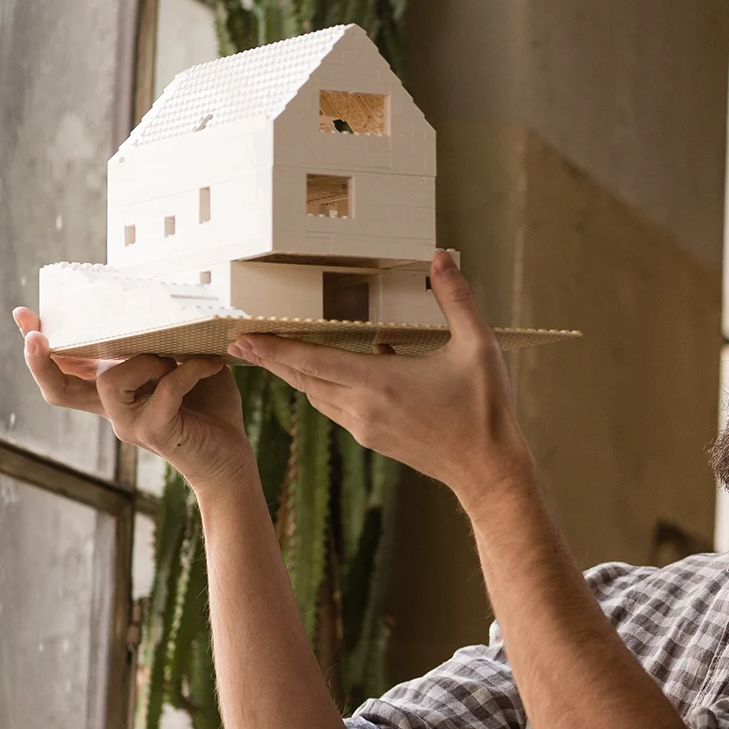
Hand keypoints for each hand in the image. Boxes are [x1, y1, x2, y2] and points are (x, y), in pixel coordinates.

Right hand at [13, 306, 252, 493]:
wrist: (231, 459)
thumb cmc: (210, 411)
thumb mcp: (183, 368)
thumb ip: (162, 345)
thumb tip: (157, 306)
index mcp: (115, 394)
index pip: (66, 374)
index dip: (41, 349)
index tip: (24, 317)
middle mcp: (114, 411)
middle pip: (59, 390)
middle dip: (44, 359)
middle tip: (38, 334)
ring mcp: (130, 424)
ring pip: (110, 382)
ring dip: (146, 361)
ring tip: (176, 360)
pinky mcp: (155, 432)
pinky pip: (164, 390)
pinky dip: (188, 372)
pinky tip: (209, 366)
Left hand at [226, 252, 534, 507]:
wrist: (488, 471)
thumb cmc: (484, 410)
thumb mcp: (477, 347)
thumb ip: (456, 299)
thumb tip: (439, 257)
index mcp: (379, 383)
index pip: (311, 361)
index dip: (272, 348)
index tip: (241, 337)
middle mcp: (362, 408)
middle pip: (301, 379)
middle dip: (270, 359)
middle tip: (241, 340)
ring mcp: (364, 428)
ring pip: (315, 395)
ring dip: (295, 374)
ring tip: (276, 353)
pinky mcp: (372, 439)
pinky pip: (334, 408)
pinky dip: (321, 387)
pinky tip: (332, 372)